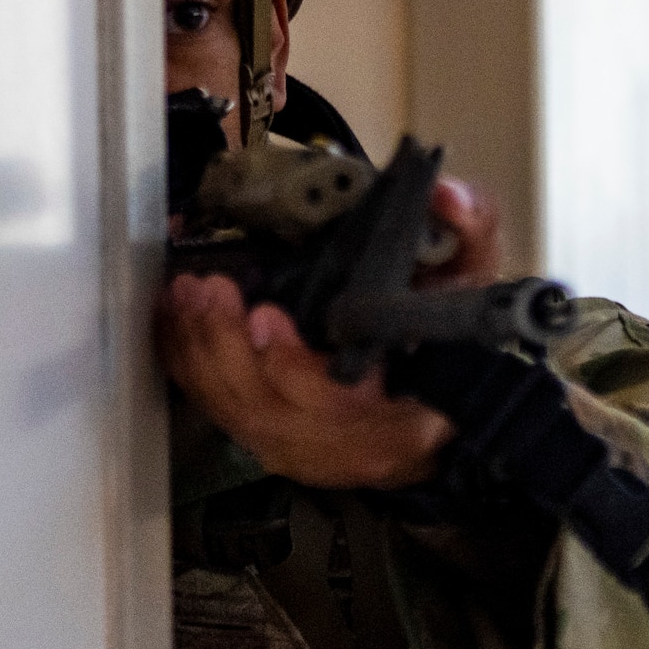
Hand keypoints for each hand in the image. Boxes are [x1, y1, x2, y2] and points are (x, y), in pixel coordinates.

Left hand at [154, 176, 500, 489]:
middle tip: (208, 289)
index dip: (294, 369)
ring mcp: (305, 452)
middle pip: (271, 413)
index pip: (342, 408)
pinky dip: (189, 364)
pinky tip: (172, 319)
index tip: (265, 316)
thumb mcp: (476, 283)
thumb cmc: (456, 340)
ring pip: (237, 413)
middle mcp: (349, 449)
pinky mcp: (271, 442)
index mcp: (406, 418)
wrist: (447, 403)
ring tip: (185, 293)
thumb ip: (471, 233)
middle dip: (228, 349)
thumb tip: (447, 196)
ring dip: (201, 351)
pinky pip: (219, 409)